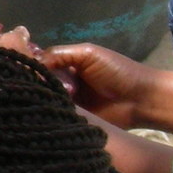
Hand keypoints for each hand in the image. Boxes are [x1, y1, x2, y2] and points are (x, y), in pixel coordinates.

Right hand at [40, 42, 155, 127]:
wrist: (140, 100)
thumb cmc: (117, 72)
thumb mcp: (88, 54)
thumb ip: (61, 54)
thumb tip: (33, 62)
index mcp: (66, 64)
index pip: (40, 62)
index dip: (34, 65)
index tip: (31, 69)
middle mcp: (62, 81)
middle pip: (40, 80)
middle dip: (43, 82)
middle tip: (60, 86)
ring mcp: (66, 101)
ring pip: (45, 97)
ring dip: (48, 97)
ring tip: (65, 97)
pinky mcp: (71, 118)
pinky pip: (55, 114)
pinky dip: (52, 112)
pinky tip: (53, 110)